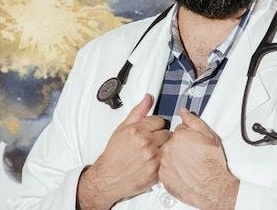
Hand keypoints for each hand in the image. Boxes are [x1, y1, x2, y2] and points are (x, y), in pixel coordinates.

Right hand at [78, 94, 171, 209]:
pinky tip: (153, 161)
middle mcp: (145, 143)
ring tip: (152, 151)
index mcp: (137, 130)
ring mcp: (152, 158)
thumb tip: (148, 98)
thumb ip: (138, 111)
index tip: (150, 130)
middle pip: (166, 132)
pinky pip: (167, 160)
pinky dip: (162, 160)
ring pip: (168, 146)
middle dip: (159, 136)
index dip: (155, 125)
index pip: (159, 120)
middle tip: (151, 141)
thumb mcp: (123, 128)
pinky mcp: (156, 172)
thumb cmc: (114, 154)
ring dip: (163, 148)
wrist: (107, 178)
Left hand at [159, 108, 238, 209]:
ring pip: (167, 155)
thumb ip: (193, 120)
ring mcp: (164, 163)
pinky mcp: (163, 176)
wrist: (212, 185)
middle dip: (180, 146)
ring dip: (174, 158)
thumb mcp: (208, 134)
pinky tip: (182, 172)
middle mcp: (169, 148)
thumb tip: (183, 111)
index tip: (192, 142)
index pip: (178, 130)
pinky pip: (164, 169)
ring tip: (188, 164)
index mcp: (178, 135)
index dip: (187, 136)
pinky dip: (171, 170)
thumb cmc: (212, 162)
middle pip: (171, 142)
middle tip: (191, 154)